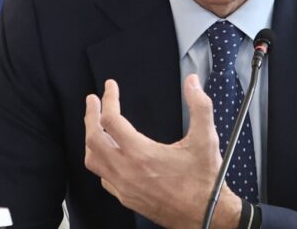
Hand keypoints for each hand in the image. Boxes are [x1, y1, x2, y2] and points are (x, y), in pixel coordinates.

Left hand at [84, 74, 241, 228]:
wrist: (206, 215)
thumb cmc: (204, 179)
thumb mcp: (206, 138)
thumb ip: (199, 106)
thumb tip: (192, 82)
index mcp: (141, 153)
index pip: (110, 120)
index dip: (108, 99)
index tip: (110, 87)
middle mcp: (126, 171)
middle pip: (93, 139)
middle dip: (90, 115)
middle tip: (92, 100)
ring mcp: (124, 187)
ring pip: (92, 160)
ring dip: (90, 139)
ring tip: (95, 124)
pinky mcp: (126, 198)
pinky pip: (103, 177)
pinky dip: (100, 161)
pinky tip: (108, 154)